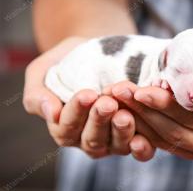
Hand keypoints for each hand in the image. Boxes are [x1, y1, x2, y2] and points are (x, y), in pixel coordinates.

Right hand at [23, 37, 154, 160]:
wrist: (97, 53)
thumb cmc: (67, 62)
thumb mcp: (43, 72)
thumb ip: (38, 95)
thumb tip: (51, 113)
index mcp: (64, 127)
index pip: (66, 127)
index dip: (76, 112)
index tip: (86, 94)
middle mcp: (88, 138)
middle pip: (92, 138)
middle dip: (99, 120)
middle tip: (107, 103)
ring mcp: (113, 140)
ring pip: (115, 145)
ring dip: (121, 131)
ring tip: (125, 114)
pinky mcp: (135, 136)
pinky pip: (139, 150)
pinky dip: (141, 148)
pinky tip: (142, 139)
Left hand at [110, 38, 192, 159]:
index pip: (192, 117)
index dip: (164, 105)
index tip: (140, 91)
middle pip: (174, 130)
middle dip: (144, 111)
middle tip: (120, 91)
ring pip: (165, 138)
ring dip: (138, 119)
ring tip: (117, 98)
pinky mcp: (191, 149)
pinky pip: (163, 142)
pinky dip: (144, 128)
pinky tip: (126, 111)